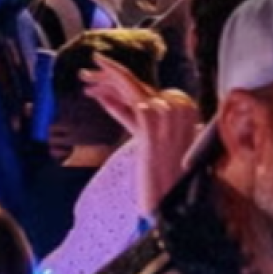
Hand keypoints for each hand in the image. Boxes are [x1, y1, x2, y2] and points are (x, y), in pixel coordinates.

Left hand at [82, 57, 200, 217]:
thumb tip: (107, 97)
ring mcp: (167, 114)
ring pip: (130, 89)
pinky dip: (109, 100)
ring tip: (85, 77)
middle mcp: (180, 106)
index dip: (120, 81)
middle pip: (138, 84)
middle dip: (110, 76)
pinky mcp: (151, 125)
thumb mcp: (150, 138)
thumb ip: (134, 116)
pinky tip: (94, 95)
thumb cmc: (165, 175)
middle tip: (86, 71)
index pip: (147, 87)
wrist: (174, 202)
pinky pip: (126, 105)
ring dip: (104, 81)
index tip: (100, 78)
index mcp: (187, 107)